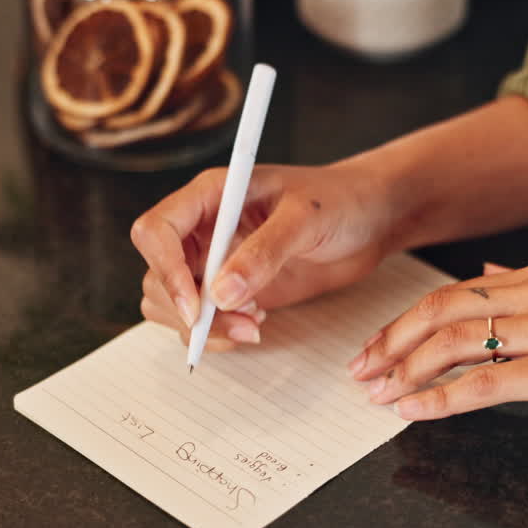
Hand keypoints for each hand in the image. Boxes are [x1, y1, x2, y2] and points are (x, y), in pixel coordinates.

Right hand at [131, 162, 392, 349]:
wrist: (370, 220)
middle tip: (242, 324)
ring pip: (170, 302)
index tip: (198, 306)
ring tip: (254, 325)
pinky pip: (199, 319)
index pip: (157, 230)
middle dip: (190, 309)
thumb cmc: (341, 201)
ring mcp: (213, 260)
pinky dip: (217, 332)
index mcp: (211, 195)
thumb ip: (265, 252)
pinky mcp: (229, 289)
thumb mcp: (307, 219)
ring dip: (203, 326)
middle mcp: (203, 227)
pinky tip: (255, 324)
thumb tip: (221, 294)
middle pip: (157, 274)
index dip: (166, 270)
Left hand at [349, 261, 527, 426]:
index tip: (380, 343)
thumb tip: (486, 273)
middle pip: (441, 310)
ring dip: (407, 370)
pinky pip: (486, 383)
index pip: (455, 291)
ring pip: (455, 343)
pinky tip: (416, 413)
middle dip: (391, 341)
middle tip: (360, 370)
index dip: (409, 319)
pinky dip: (443, 398)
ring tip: (378, 395)